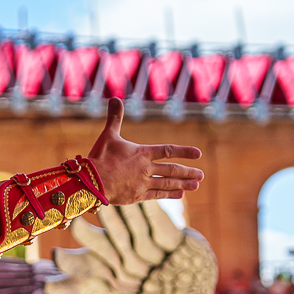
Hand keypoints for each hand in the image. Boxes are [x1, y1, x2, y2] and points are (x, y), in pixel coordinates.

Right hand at [86, 99, 202, 204]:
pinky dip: (169, 194)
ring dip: (183, 183)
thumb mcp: (108, 135)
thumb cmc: (99, 157)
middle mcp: (146, 168)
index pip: (168, 150)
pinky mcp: (137, 196)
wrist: (91, 182)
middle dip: (188, 172)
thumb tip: (114, 98)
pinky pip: (157, 195)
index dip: (184, 151)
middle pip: (172, 169)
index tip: (198, 154)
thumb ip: (114, 118)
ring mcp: (143, 183)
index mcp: (142, 153)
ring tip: (196, 184)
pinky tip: (180, 194)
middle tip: (201, 174)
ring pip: (168, 183)